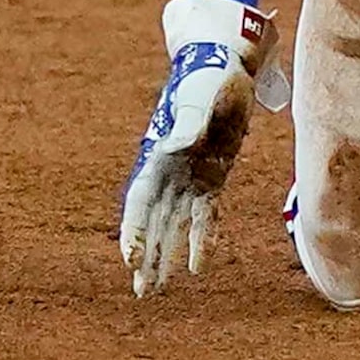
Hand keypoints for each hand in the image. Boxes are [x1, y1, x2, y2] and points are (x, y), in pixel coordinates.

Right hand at [118, 0, 287, 297]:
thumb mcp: (203, 97)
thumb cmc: (211, 78)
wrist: (227, 66)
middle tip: (140, 293)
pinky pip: (204, 216)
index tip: (131, 258)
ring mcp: (190, 177)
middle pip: (154, 223)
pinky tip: (197, 268)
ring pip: (173, 226)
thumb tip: (179, 144)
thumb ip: (190, 122)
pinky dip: (200, 241)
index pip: (141, 202)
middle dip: (146, 258)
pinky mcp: (212, 178)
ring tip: (152, 291)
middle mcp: (170, 172)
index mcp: (161, 156)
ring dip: (165, 257)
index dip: (135, 230)